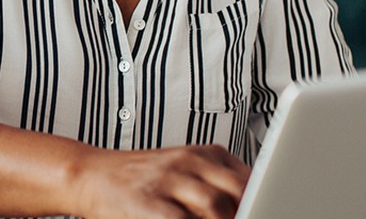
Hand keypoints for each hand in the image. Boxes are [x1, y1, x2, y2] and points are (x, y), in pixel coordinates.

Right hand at [69, 144, 250, 218]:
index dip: (268, 197)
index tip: (276, 208)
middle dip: (255, 208)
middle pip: (241, 189)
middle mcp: (189, 161)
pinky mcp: (147, 202)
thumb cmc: (142, 180)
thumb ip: (217, 185)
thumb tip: (257, 203)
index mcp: (205, 154)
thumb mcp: (183, 171)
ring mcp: (168, 180)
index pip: (253, 177)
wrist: (89, 174)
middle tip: (259, 216)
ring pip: (216, 205)